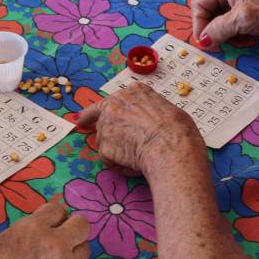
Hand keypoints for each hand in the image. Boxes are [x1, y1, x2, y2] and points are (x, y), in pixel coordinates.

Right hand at [0, 202, 90, 258]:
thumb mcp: (0, 243)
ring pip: (84, 250)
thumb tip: (41, 228)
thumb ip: (26, 234)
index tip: (49, 222)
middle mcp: (54, 247)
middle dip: (72, 226)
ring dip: (73, 250)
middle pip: (82, 225)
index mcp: (32, 230)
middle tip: (62, 234)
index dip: (52, 216)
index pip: (57, 210)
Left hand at [78, 82, 202, 175]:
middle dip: (96, 124)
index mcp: (135, 92)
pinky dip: (119, 166)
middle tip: (80, 123)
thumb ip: (151, 111)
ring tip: (139, 158)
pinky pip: (109, 160)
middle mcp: (116, 103)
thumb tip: (153, 121)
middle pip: (102, 117)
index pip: (115, 98)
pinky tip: (134, 166)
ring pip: (106, 141)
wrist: (172, 145)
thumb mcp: (167, 109)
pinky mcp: (104, 145)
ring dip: (117, 151)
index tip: (90, 110)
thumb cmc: (178, 130)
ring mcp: (107, 123)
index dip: (105, 108)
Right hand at [192, 0, 258, 48]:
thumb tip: (202, 41)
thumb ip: (219, 29)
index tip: (204, 41)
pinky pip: (225, 26)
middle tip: (221, 42)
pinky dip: (230, 35)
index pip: (199, 3)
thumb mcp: (243, 20)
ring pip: (214, 22)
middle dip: (212, 30)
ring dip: (222, 35)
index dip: (199, 23)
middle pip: (206, 13)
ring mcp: (233, 1)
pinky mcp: (239, 12)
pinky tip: (243, 39)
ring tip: (238, 40)